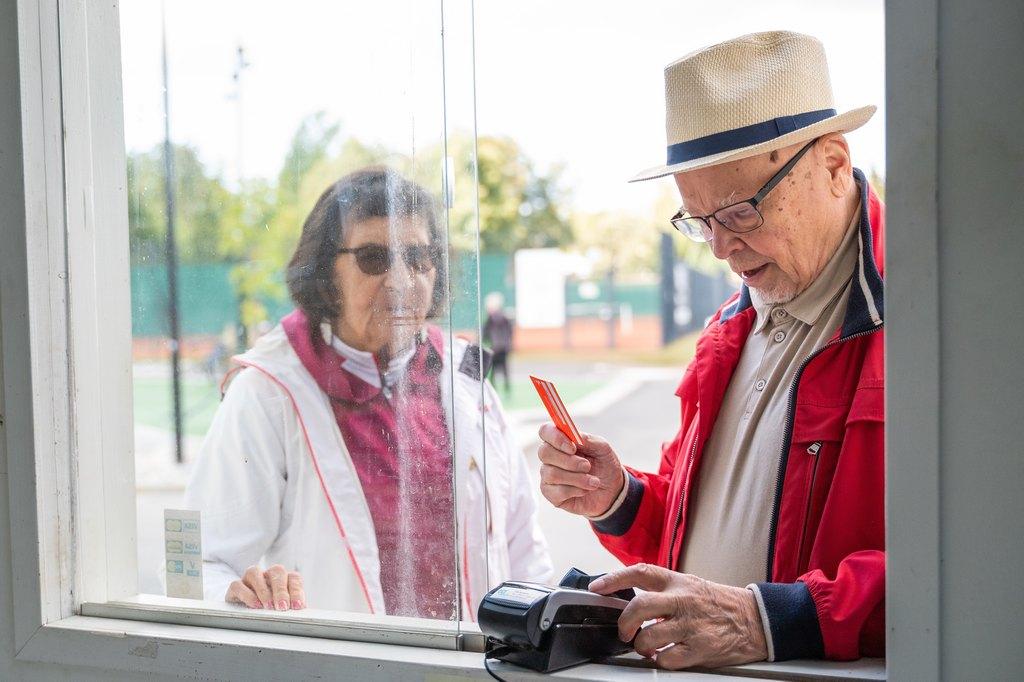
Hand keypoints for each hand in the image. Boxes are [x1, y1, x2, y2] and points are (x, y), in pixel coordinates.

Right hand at [225, 564, 305, 610]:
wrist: (246, 609)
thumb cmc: (271, 609)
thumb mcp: (285, 609)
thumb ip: (293, 609)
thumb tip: (303, 615)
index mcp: (284, 578)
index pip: (294, 578)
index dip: (296, 591)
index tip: (297, 606)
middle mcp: (268, 575)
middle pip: (277, 571)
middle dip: (281, 590)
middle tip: (282, 607)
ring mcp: (251, 579)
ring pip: (254, 572)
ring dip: (263, 590)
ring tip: (268, 606)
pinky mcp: (236, 587)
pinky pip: (238, 585)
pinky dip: (246, 594)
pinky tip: (254, 605)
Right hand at [537, 424, 623, 516]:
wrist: (612, 491)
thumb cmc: (604, 466)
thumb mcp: (603, 449)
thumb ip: (588, 439)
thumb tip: (574, 436)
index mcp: (561, 441)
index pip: (545, 431)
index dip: (555, 437)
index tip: (573, 447)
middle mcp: (550, 457)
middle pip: (544, 452)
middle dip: (569, 461)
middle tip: (587, 466)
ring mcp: (548, 476)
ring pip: (552, 474)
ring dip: (577, 478)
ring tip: (594, 482)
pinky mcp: (551, 494)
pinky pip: (556, 491)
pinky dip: (575, 490)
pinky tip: (585, 490)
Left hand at [589, 564, 767, 669]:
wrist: (755, 619)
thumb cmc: (719, 603)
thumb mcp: (690, 584)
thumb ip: (663, 590)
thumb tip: (630, 599)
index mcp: (677, 581)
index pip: (639, 572)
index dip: (613, 578)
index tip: (596, 587)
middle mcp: (682, 600)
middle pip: (638, 607)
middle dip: (624, 623)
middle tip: (623, 631)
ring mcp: (690, 625)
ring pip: (648, 637)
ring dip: (641, 646)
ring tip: (648, 646)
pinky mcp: (700, 648)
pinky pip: (666, 659)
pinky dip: (660, 660)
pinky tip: (665, 655)